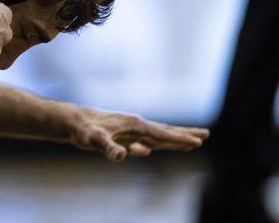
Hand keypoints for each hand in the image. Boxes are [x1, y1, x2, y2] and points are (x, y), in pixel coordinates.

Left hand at [68, 108, 208, 161]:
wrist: (72, 122)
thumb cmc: (82, 130)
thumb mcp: (94, 139)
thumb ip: (108, 147)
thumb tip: (120, 155)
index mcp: (133, 125)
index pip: (161, 134)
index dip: (179, 139)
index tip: (198, 141)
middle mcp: (135, 125)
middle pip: (164, 131)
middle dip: (184, 134)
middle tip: (206, 134)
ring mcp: (130, 130)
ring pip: (157, 136)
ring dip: (173, 139)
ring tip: (191, 141)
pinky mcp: (123, 136)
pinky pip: (144, 141)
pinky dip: (155, 144)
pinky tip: (152, 149)